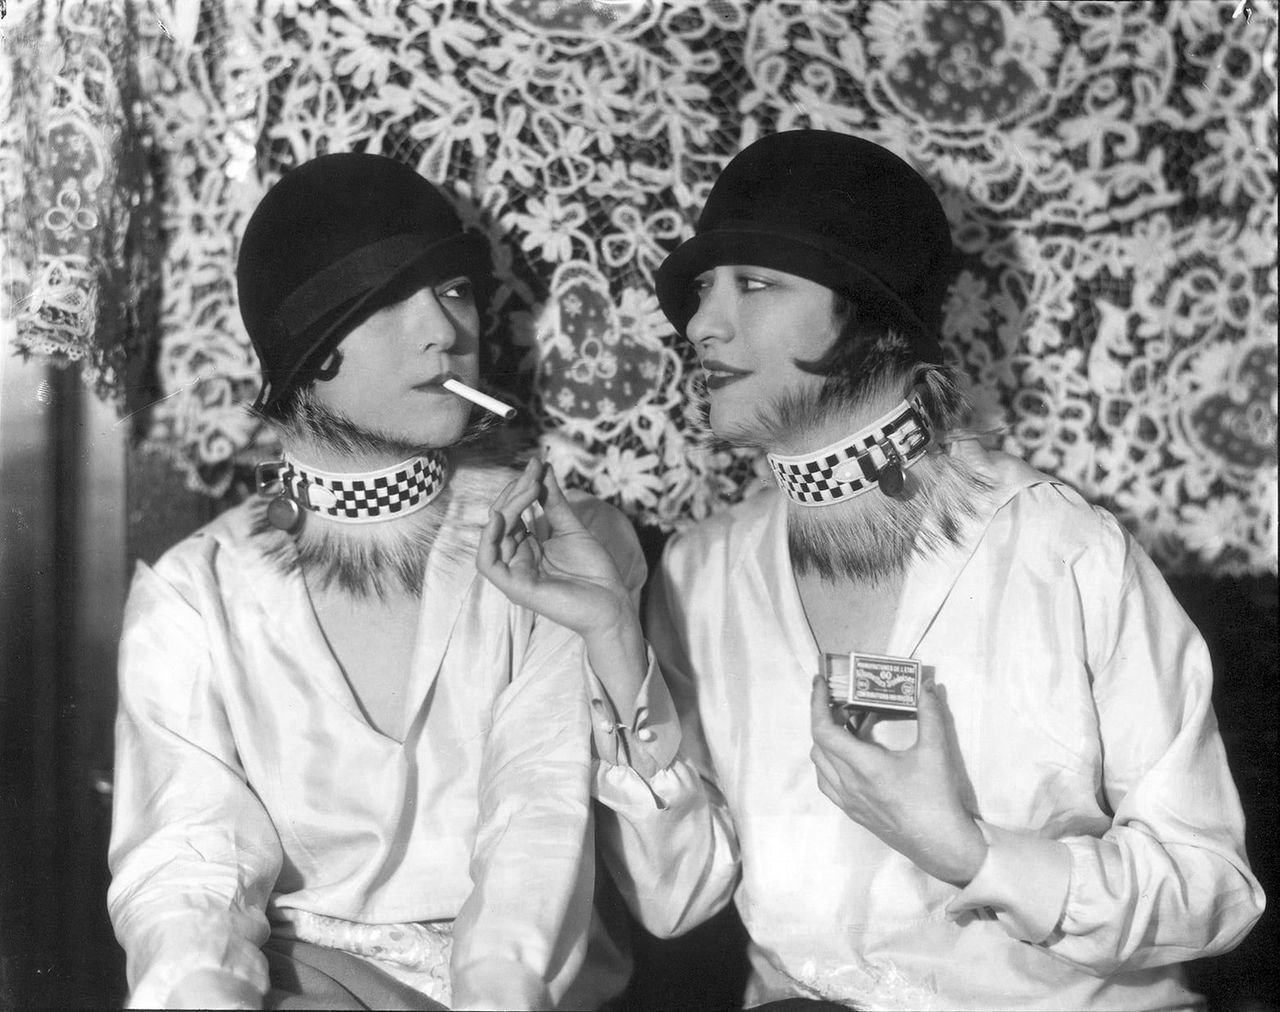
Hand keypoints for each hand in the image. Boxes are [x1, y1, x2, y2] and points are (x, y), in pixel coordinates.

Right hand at [476, 457, 630, 639]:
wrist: (612, 602)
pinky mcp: (516, 588)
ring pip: (494, 536)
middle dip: (515, 492)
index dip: (520, 487)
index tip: (537, 465)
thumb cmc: (594, 570)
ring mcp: (514, 574)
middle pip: (501, 520)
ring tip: (527, 489)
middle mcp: (517, 559)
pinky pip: (488, 563)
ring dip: (507, 508)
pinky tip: (501, 518)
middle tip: (534, 473)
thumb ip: (552, 500)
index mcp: (527, 547)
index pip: (511, 512)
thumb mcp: (570, 527)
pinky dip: (489, 540)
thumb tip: (542, 467)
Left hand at [809, 675, 986, 885]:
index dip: (816, 704)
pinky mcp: (853, 813)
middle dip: (824, 718)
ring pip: (819, 764)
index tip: (820, 684)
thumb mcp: (936, 752)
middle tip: (842, 702)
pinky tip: (847, 757)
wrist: (941, 844)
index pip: (824, 731)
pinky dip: (828, 763)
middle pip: (818, 744)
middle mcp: (849, 784)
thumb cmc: (937, 799)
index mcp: (865, 767)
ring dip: (825, 741)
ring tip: (845, 727)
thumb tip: (927, 686)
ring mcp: (848, 801)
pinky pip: (826, 783)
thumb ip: (930, 714)